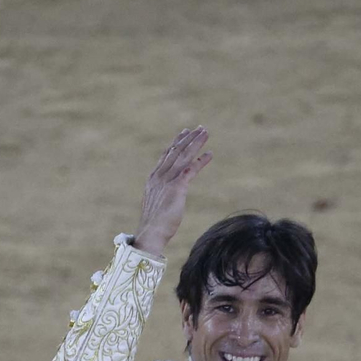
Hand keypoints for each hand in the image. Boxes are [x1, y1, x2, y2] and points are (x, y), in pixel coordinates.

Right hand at [133, 126, 210, 256]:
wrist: (150, 233)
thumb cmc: (154, 225)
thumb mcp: (156, 206)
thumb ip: (161, 197)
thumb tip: (164, 199)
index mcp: (153, 179)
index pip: (166, 155)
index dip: (176, 143)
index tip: (183, 133)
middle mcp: (159, 176)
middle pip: (176, 151)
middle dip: (188, 138)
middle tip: (200, 128)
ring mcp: (167, 180)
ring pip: (184, 156)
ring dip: (195, 143)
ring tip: (205, 133)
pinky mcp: (177, 187)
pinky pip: (190, 169)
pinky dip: (200, 161)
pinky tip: (209, 154)